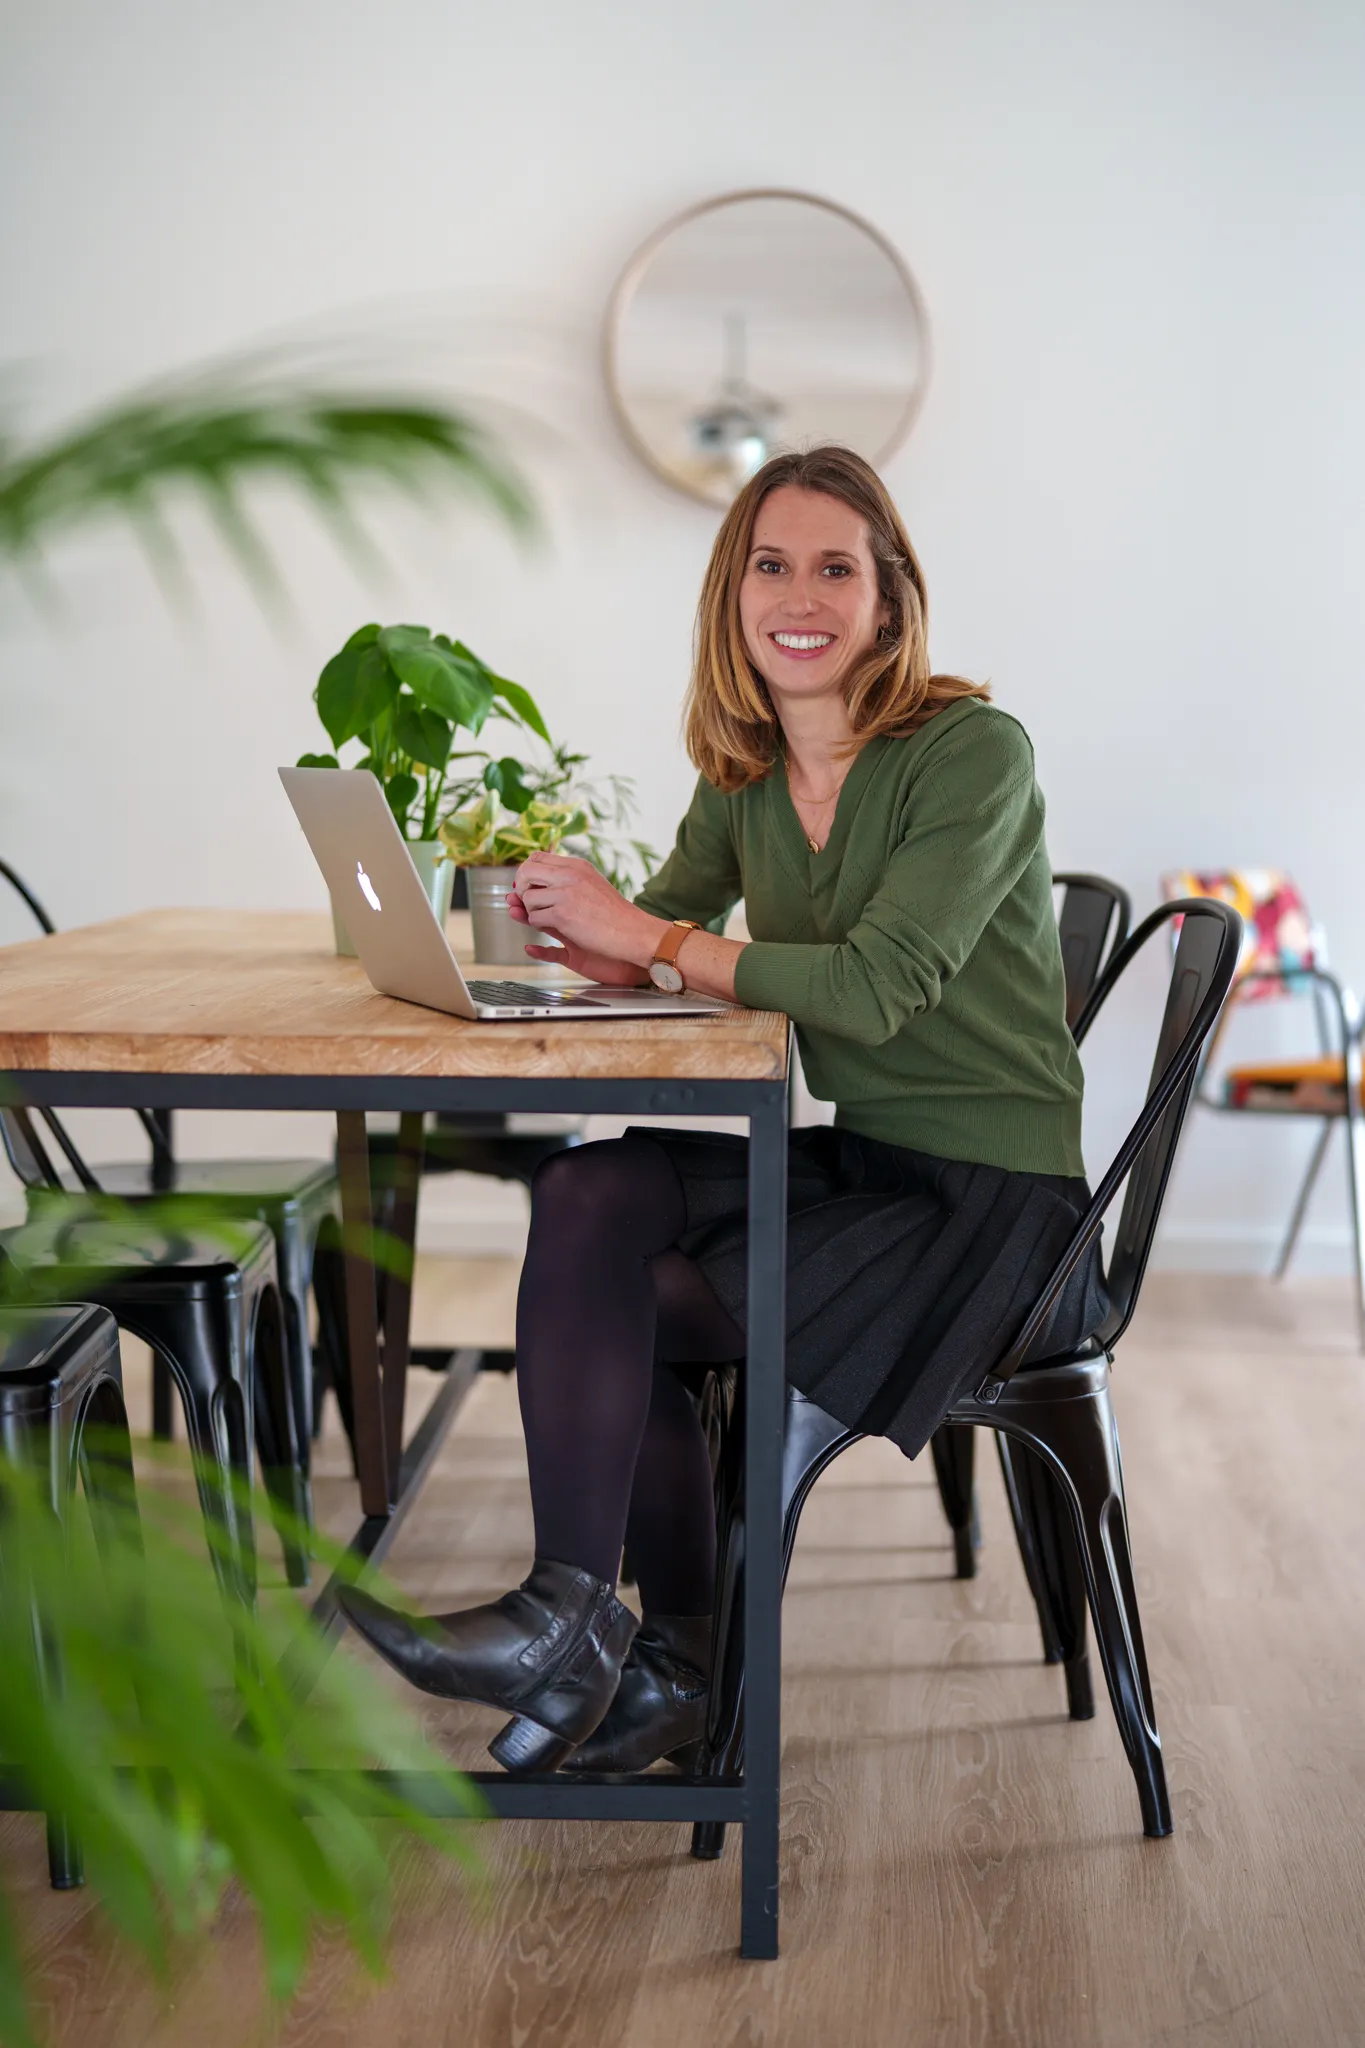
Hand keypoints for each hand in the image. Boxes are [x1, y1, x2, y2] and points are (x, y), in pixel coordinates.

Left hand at [507, 852, 663, 984]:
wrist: (632, 931)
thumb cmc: (613, 913)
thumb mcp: (592, 883)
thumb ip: (569, 878)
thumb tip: (538, 877)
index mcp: (577, 865)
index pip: (537, 857)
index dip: (527, 871)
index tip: (529, 885)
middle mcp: (570, 875)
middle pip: (526, 871)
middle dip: (521, 888)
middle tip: (529, 902)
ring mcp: (565, 894)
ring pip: (527, 897)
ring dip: (531, 910)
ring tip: (547, 917)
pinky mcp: (562, 915)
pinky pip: (534, 918)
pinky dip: (539, 924)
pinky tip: (554, 926)